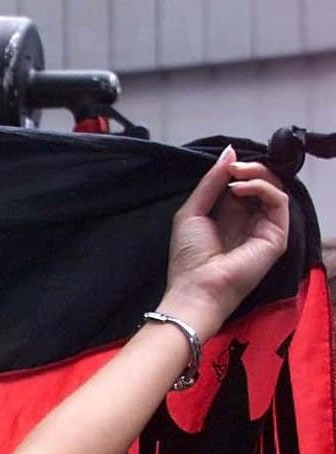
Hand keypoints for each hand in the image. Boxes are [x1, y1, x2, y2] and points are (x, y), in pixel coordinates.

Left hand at [160, 146, 289, 340]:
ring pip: (274, 189)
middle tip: (233, 167)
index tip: (225, 164)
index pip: (241, 186)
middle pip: (260, 185)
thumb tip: (229, 151)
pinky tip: (240, 189)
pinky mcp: (276, 236)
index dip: (236, 171)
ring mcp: (264, 229)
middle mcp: (249, 222)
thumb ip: (211, 182)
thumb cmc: (188, 257)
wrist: (195, 289)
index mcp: (229, 218)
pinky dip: (262, 188)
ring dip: (257, 175)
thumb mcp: (192, 212)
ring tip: (236, 175)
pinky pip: (278, 202)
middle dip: (248, 169)